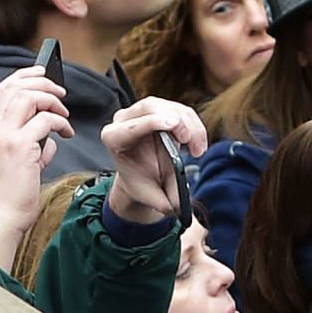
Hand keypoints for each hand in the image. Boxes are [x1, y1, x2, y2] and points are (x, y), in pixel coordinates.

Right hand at [0, 65, 72, 268]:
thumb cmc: (6, 197)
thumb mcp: (10, 164)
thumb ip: (26, 146)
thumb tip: (49, 139)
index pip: (1, 90)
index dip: (23, 77)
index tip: (41, 75)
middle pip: (14, 87)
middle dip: (41, 82)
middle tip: (60, 91)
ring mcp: (1, 136)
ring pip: (29, 96)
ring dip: (52, 100)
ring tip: (64, 113)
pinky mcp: (19, 146)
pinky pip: (45, 120)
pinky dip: (60, 121)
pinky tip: (67, 132)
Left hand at [101, 96, 205, 223]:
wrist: (144, 176)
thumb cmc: (143, 184)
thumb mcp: (152, 196)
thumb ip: (164, 202)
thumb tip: (178, 205)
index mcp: (114, 139)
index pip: (130, 126)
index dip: (152, 122)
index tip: (173, 125)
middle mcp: (124, 120)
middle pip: (150, 107)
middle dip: (176, 121)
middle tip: (190, 140)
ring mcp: (142, 111)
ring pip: (169, 106)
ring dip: (190, 126)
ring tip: (198, 150)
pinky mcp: (161, 108)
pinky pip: (181, 110)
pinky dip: (194, 125)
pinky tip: (197, 143)